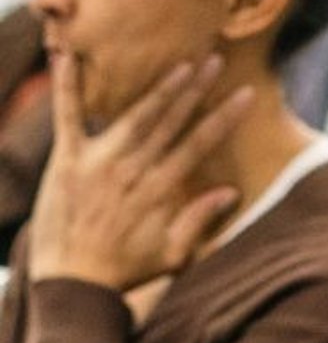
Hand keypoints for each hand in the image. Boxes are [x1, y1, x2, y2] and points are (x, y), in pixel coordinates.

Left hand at [33, 54, 251, 292]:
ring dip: (158, 88)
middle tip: (214, 59)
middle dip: (195, 89)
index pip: (199, 144)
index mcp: (159, 190)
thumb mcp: (172, 255)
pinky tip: (66, 58)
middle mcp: (132, 170)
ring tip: (180, 62)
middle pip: (171, 121)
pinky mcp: (67, 160)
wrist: (71, 284)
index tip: (246, 94)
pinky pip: (68, 117)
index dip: (224, 117)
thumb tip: (232, 192)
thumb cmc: (124, 271)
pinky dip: (67, 87)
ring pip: (135, 115)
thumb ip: (199, 221)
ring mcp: (98, 162)